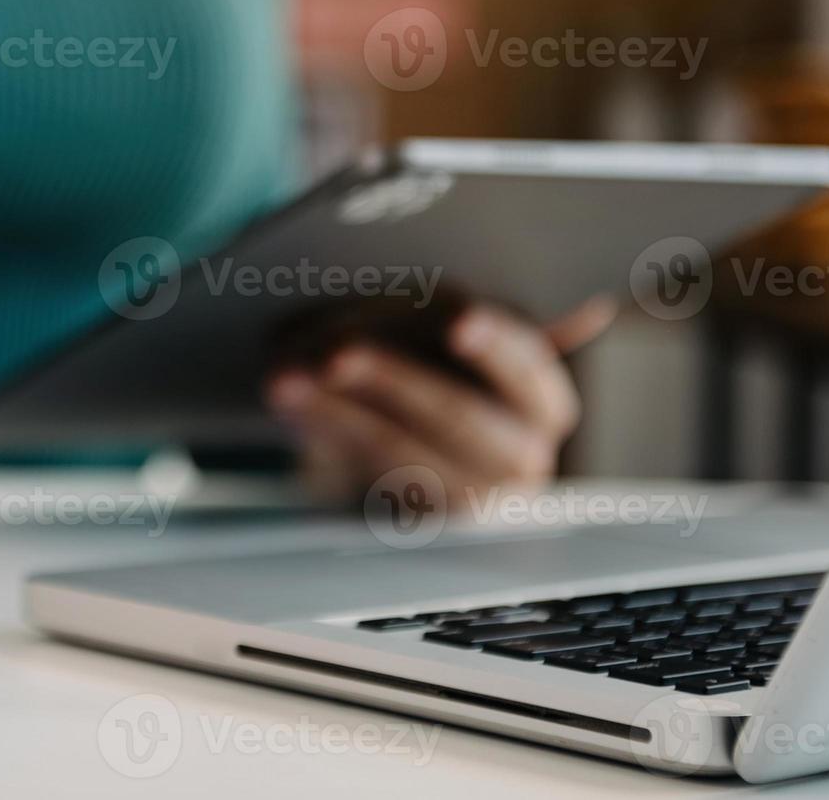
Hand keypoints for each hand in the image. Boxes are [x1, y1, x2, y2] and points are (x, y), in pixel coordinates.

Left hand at [266, 299, 615, 508]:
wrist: (413, 448)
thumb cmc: (437, 368)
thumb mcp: (450, 338)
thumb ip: (439, 315)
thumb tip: (418, 310)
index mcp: (542, 401)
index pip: (526, 368)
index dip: (495, 344)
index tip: (460, 321)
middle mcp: (518, 456)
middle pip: (456, 416)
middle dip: (392, 380)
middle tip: (338, 354)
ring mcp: (466, 495)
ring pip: (399, 451)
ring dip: (336, 411)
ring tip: (286, 380)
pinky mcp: (409, 518)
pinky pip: (360, 475)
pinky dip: (321, 431)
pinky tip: (290, 404)